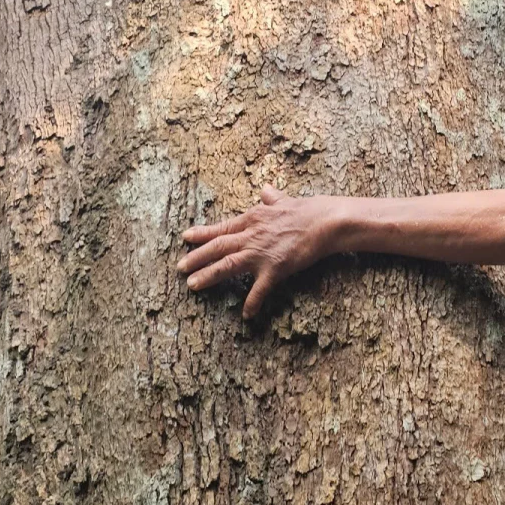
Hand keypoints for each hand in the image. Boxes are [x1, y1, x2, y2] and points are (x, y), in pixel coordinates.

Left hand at [177, 186, 334, 317]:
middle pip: (217, 247)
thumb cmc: (306, 210)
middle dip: (197, 257)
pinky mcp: (275, 268)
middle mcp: (251, 235)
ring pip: (228, 265)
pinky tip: (246, 315)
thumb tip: (266, 189)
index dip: (202, 233)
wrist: (324, 221)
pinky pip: (260, 289)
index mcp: (252, 219)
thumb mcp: (284, 200)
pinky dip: (252, 302)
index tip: (185, 237)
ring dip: (209, 275)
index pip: (221, 228)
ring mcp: (261, 252)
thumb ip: (271, 197)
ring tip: (193, 284)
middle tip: (180, 267)